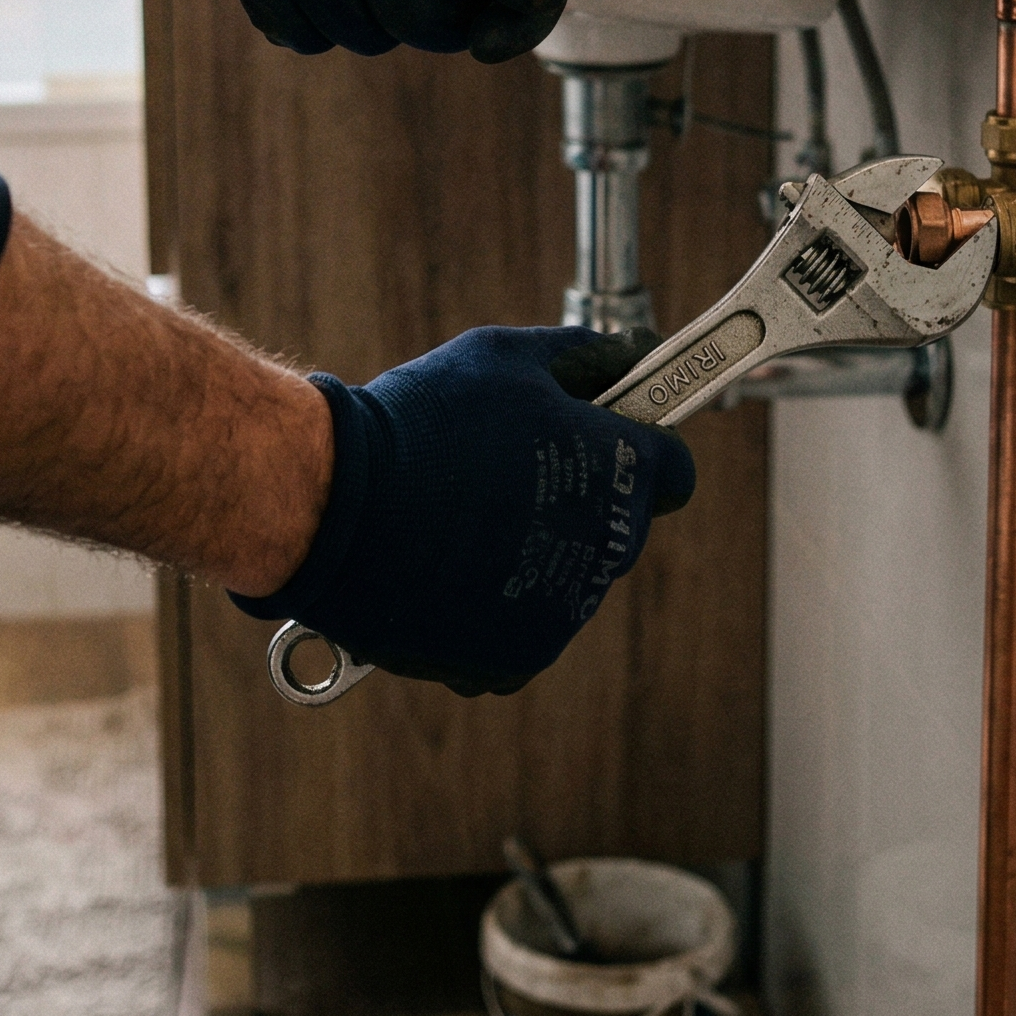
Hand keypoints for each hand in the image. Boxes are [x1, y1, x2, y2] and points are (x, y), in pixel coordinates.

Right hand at [230, 326, 695, 694]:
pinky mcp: (516, 659)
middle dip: (580, 502)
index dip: (640, 451)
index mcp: (619, 471)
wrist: (342, 508)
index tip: (603, 442)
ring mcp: (564, 613)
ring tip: (463, 520)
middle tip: (508, 475)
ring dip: (536, 555)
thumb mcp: (506, 357)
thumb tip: (626, 356)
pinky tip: (447, 569)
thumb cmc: (425, 421)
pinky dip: (494, 609)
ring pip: (569, 581)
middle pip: (619, 528)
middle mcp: (608, 550)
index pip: (674, 471)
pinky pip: (523, 631)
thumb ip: (581, 357)